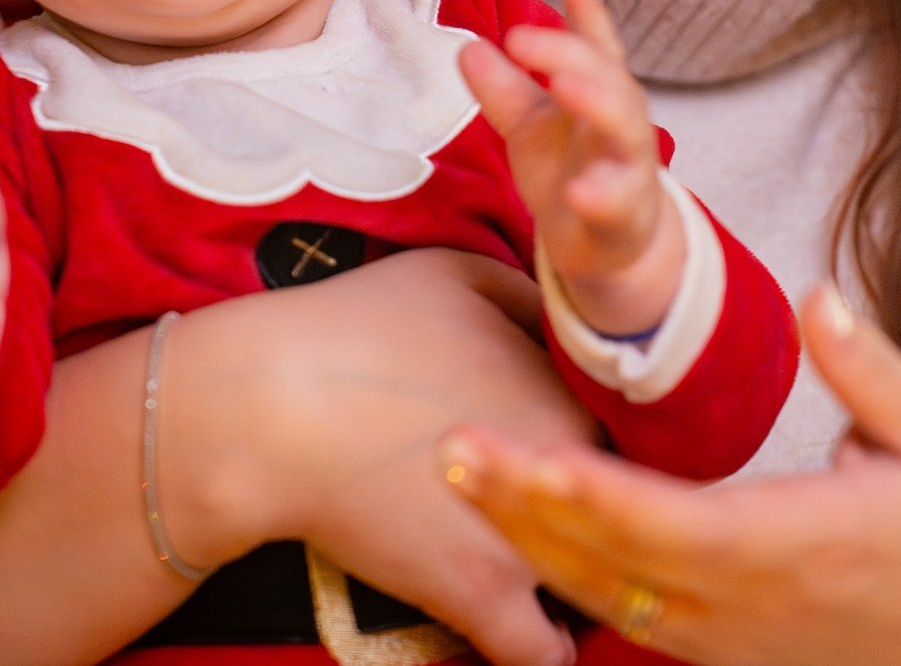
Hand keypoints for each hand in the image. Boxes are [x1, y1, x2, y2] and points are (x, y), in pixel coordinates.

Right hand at [167, 250, 597, 665]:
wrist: (270, 409)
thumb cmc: (356, 326)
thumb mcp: (458, 274)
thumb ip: (531, 297)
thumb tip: (566, 322)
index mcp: (570, 386)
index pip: (630, 433)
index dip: (605, 450)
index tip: (577, 461)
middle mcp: (569, 463)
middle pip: (619, 509)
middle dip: (598, 519)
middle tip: (563, 522)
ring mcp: (530, 536)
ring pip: (595, 587)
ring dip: (581, 589)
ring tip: (552, 587)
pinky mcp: (479, 595)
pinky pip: (541, 655)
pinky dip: (540, 651)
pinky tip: (529, 639)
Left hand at [436, 285, 900, 665]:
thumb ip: (867, 368)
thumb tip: (816, 294)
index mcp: (802, 543)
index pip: (669, 522)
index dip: (584, 494)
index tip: (516, 449)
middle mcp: (752, 603)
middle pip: (612, 563)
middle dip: (524, 509)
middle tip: (448, 452)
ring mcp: (731, 638)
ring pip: (605, 597)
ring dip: (528, 541)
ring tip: (463, 480)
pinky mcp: (721, 650)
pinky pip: (627, 616)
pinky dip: (567, 575)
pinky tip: (520, 531)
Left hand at [460, 0, 684, 334]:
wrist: (606, 245)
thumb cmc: (570, 169)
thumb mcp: (530, 125)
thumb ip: (504, 89)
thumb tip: (466, 48)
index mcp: (597, 91)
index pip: (596, 46)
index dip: (589, 14)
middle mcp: (619, 120)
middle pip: (606, 75)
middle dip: (567, 53)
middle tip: (520, 37)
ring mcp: (627, 164)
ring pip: (625, 128)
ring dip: (597, 103)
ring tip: (563, 86)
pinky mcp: (624, 212)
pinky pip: (617, 201)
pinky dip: (600, 194)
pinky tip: (578, 190)